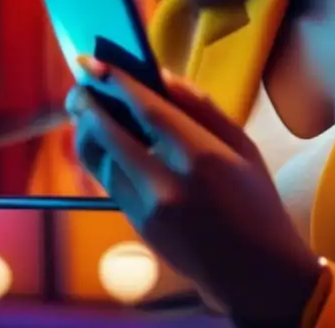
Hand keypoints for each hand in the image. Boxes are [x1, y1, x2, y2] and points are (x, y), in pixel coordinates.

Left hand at [66, 58, 322, 323]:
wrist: (254, 272)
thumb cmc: (256, 203)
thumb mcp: (243, 146)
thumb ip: (202, 107)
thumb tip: (162, 76)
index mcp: (201, 157)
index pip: (147, 109)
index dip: (116, 82)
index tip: (96, 62)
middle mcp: (167, 183)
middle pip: (109, 133)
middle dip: (87, 103)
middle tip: (79, 82)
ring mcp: (147, 209)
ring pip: (99, 159)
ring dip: (85, 129)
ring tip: (84, 109)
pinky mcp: (137, 226)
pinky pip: (109, 182)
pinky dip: (101, 156)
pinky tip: (103, 140)